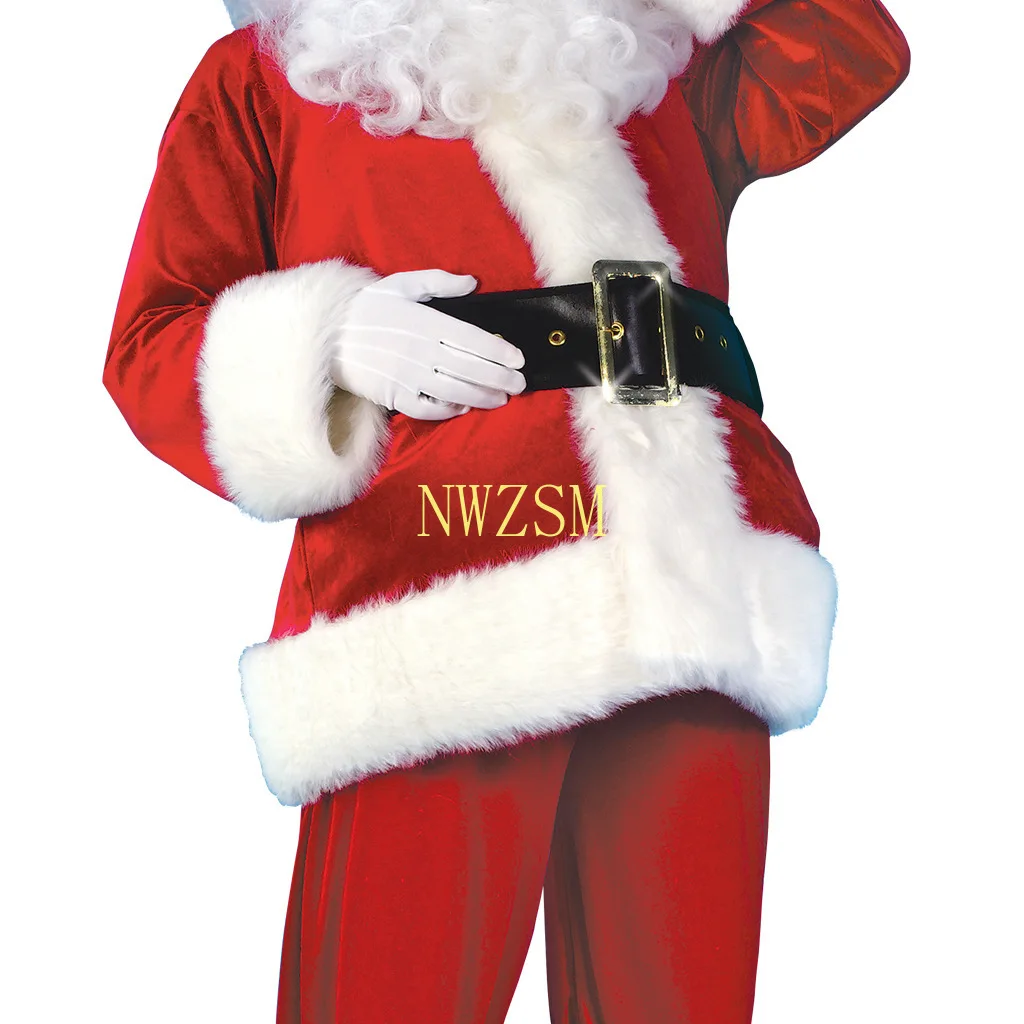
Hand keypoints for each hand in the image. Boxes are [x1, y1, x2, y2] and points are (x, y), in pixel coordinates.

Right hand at [329, 269, 526, 419]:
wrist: (324, 333)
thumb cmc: (365, 307)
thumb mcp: (400, 284)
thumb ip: (438, 282)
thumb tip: (471, 282)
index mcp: (424, 322)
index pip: (472, 339)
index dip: (499, 351)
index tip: (519, 359)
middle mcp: (419, 351)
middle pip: (470, 368)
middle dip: (500, 378)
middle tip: (520, 384)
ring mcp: (406, 375)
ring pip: (454, 391)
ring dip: (483, 397)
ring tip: (502, 398)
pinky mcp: (393, 395)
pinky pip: (427, 408)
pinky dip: (448, 410)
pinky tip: (463, 407)